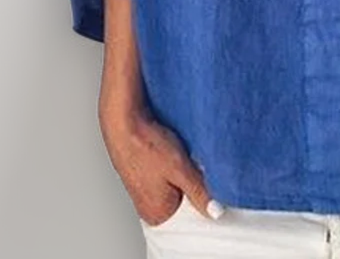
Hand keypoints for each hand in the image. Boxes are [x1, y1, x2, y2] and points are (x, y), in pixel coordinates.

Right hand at [98, 103, 223, 226]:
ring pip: (178, 186)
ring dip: (187, 173)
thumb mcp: (179, 169)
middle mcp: (149, 206)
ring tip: (183, 156)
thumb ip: (198, 192)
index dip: (205, 198)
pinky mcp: (145, 175)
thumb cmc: (146, 144)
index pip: (191, 216)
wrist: (124, 122)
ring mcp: (146, 191)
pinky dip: (177, 166)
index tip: (211, 182)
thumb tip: (215, 212)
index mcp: (157, 213)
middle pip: (185, 201)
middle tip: (195, 165)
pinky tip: (176, 152)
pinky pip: (169, 176)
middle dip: (196, 184)